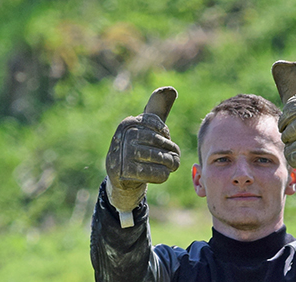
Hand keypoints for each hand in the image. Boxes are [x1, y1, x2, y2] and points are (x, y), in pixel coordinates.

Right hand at [105, 87, 179, 226]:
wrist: (121, 178)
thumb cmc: (138, 148)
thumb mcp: (146, 127)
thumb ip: (158, 109)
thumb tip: (170, 89)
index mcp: (129, 124)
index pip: (159, 127)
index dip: (166, 136)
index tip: (163, 140)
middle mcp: (124, 137)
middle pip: (161, 143)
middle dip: (172, 152)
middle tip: (174, 158)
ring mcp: (123, 155)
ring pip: (161, 159)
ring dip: (170, 165)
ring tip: (170, 166)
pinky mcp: (126, 174)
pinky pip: (157, 173)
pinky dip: (163, 176)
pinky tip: (160, 175)